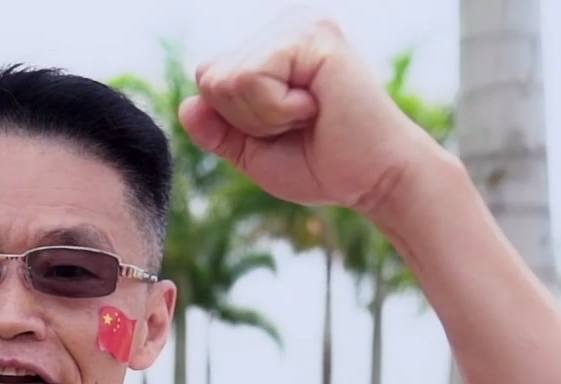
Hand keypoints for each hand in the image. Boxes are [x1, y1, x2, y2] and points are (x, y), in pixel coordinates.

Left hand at [179, 10, 439, 210]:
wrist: (375, 181)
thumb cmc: (324, 165)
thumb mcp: (253, 152)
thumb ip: (217, 130)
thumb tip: (185, 105)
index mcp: (271, 49)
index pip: (209, 79)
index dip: (235, 121)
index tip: (285, 128)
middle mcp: (284, 29)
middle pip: (212, 76)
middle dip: (247, 119)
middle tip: (300, 124)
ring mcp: (300, 26)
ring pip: (227, 79)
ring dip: (264, 115)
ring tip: (310, 115)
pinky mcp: (313, 35)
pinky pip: (251, 78)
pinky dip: (276, 109)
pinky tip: (316, 107)